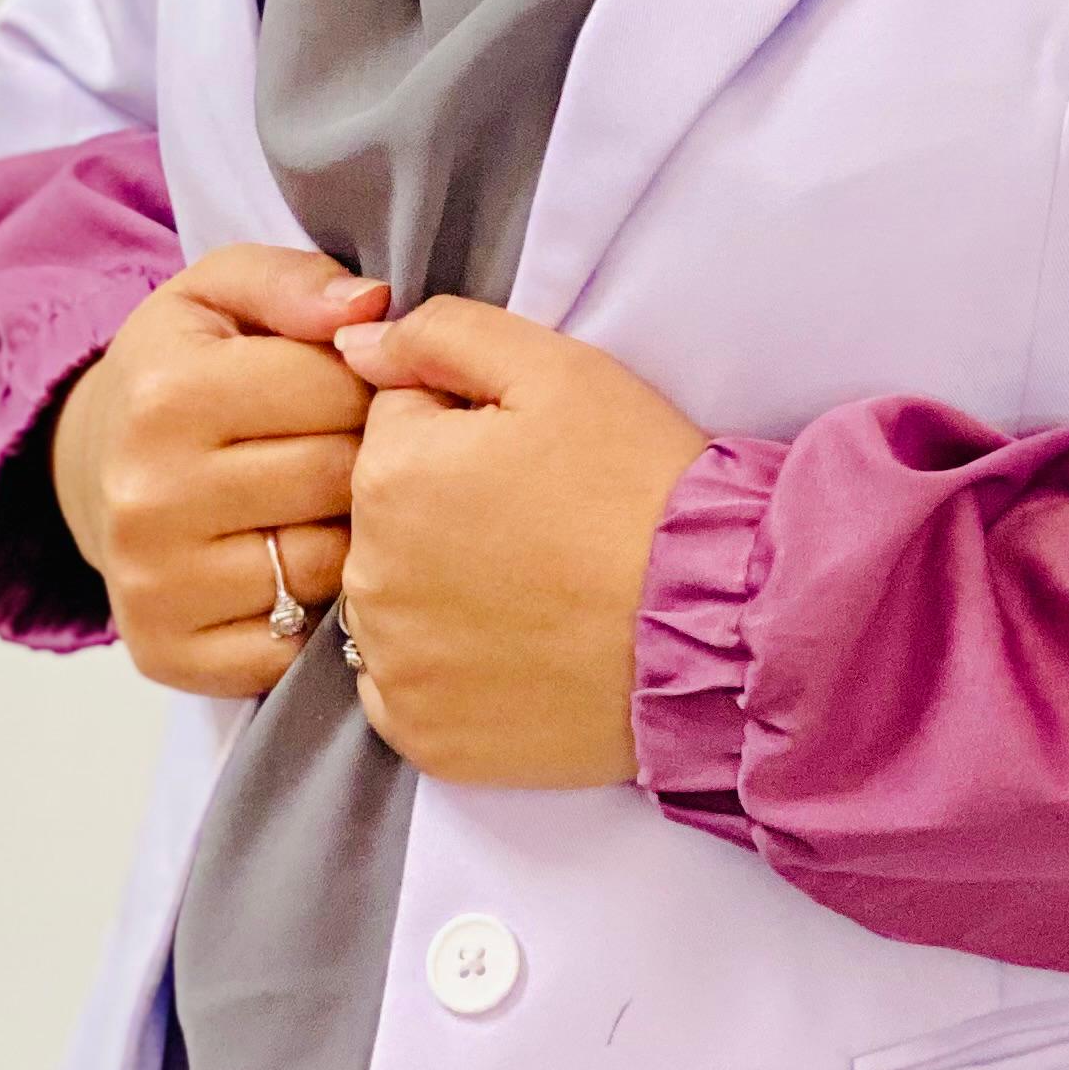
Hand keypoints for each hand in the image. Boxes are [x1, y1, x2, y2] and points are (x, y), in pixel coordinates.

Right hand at [50, 245, 388, 697]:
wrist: (96, 463)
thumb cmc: (182, 367)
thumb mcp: (223, 291)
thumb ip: (297, 282)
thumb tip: (371, 307)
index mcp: (167, 396)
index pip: (339, 389)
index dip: (370, 382)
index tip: (355, 384)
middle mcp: (150, 497)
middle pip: (339, 478)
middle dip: (369, 457)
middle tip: (353, 446)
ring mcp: (154, 585)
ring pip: (330, 565)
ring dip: (354, 535)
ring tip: (332, 503)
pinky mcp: (166, 653)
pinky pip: (294, 646)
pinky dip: (318, 612)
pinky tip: (303, 568)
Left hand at [330, 301, 708, 788]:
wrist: (711, 621)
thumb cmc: (639, 484)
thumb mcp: (558, 368)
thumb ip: (443, 335)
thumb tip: (357, 343)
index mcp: (388, 474)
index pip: (398, 423)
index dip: (468, 428)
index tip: (531, 455)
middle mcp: (367, 577)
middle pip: (388, 515)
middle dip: (446, 506)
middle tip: (542, 520)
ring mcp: (393, 666)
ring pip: (395, 598)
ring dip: (441, 586)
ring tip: (537, 584)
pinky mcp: (423, 735)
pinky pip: (408, 683)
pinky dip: (450, 666)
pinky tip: (518, 646)